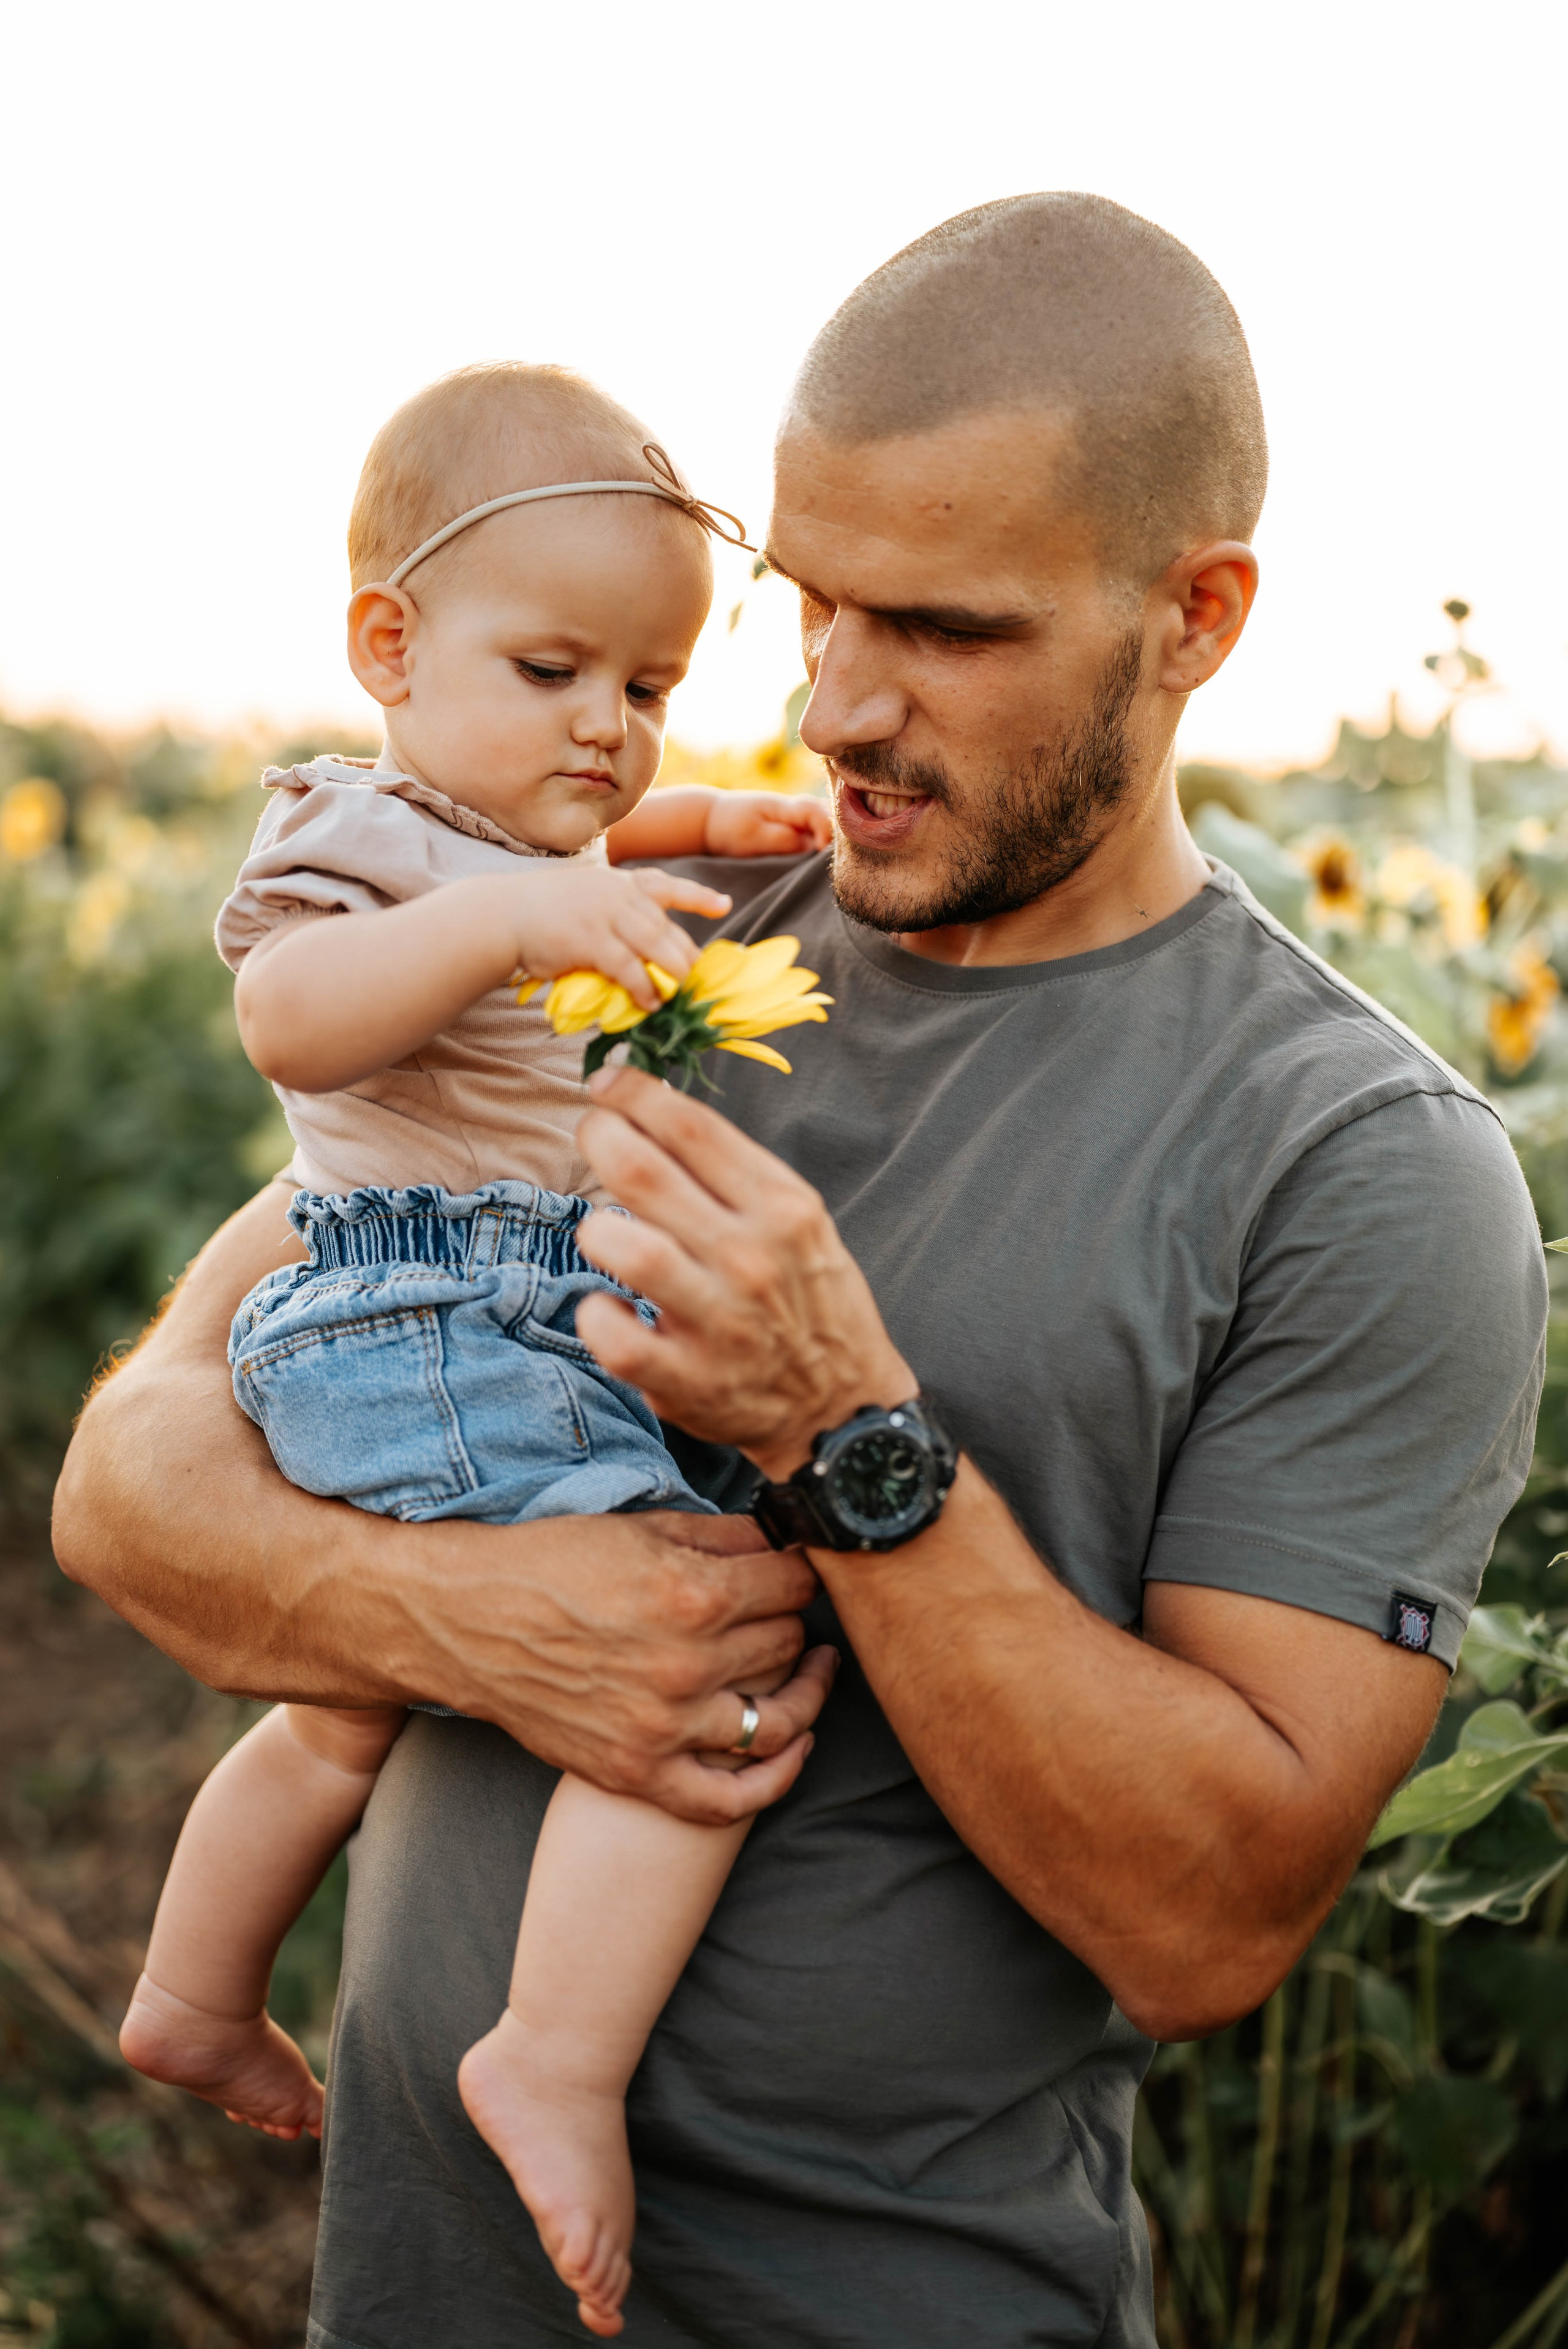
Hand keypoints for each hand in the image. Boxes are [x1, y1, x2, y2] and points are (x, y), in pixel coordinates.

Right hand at [426, 1504, 838, 1823]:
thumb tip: (781, 1543)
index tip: (792, 1568)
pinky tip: (795, 1746)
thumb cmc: (550, 1564)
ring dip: (803, 1691)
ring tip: (810, 1670)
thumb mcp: (638, 1527)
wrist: (466, 1621)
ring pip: (776, 1719)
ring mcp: (662, 1728)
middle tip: (775, 1608)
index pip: (793, 1585)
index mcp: (692, 1596)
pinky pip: (728, 1799)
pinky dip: (774, 1780)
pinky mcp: (636, 1771)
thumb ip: (720, 1537)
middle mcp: (685, 1667)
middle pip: (786, 1645)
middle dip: (789, 1619)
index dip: (799, 1570)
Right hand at [507, 862, 730, 1010]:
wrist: (503, 914)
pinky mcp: (591, 940)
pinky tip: (649, 1003)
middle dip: (686, 954)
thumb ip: (616, 919)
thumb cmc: (543, 913)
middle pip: (666, 926)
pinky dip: (643, 988)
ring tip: (680, 993)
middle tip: (698, 978)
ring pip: (655, 945)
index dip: (697, 897)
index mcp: (618, 883)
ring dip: (672, 973)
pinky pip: (629, 968)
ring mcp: (605, 915)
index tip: (724, 905)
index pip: (666, 886)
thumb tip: (645, 956)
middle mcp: (617, 894)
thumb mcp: (586, 901)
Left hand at [571, 1067, 913, 1477]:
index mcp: (782, 1207)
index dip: (636, 1093)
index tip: (607, 1082)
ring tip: (606, 1232)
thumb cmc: (810, 1302)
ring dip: (597, 1228)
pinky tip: (609, 1305)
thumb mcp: (799, 1222)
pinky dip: (596, 1313)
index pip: (693, 1127)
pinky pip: (613, 1334)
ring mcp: (718, 1319)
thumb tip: (656, 1114)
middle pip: (642, 1171)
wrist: (841, 1409)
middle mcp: (750, 1256)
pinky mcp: (687, 1379)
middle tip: (591, 1135)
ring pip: (623, 1247)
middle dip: (598, 1137)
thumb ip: (736, 1175)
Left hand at [702, 791, 832, 859]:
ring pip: (824, 822)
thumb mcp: (754, 838)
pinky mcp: (791, 826)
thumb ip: (785, 840)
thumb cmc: (729, 828)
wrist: (709, 819)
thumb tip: (815, 846)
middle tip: (837, 858)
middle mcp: (794, 808)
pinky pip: (814, 830)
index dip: (826, 829)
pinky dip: (821, 841)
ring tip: (832, 859)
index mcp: (785, 806)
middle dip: (837, 834)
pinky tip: (821, 857)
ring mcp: (794, 816)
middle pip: (828, 814)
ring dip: (831, 837)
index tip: (820, 851)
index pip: (817, 811)